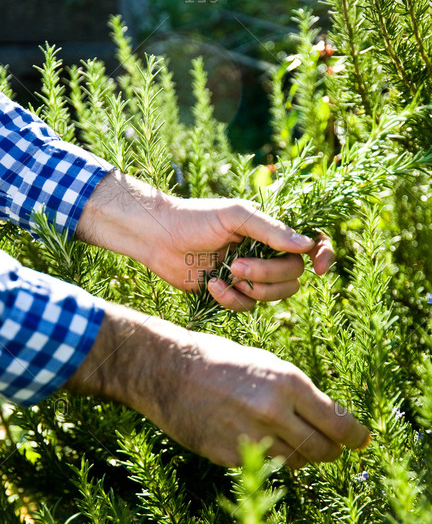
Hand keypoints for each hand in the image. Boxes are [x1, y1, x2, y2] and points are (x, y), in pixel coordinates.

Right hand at [67, 303, 369, 467]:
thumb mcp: (266, 363)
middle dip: (332, 449)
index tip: (361, 441)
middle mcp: (275, 413)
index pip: (339, 424)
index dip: (355, 436)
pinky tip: (257, 438)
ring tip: (289, 438)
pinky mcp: (230, 456)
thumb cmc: (218, 359)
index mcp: (288, 383)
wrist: (167, 370)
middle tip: (330, 445)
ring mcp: (252, 438)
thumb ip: (297, 393)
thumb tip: (324, 417)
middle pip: (324, 450)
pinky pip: (265, 465)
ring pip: (297, 462)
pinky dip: (270, 456)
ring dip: (301, 454)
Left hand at [76, 170, 333, 310]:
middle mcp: (266, 253)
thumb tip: (306, 245)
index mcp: (271, 230)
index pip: (311, 243)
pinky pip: (247, 307)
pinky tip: (211, 284)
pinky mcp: (232, 293)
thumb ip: (270, 230)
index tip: (318, 268)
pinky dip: (230, 298)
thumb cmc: (195, 218)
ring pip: (274, 295)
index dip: (322, 255)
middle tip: (237, 264)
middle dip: (267, 274)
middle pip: (292, 275)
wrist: (159, 238)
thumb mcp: (235, 216)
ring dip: (252, 288)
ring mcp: (251, 275)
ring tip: (226, 273)